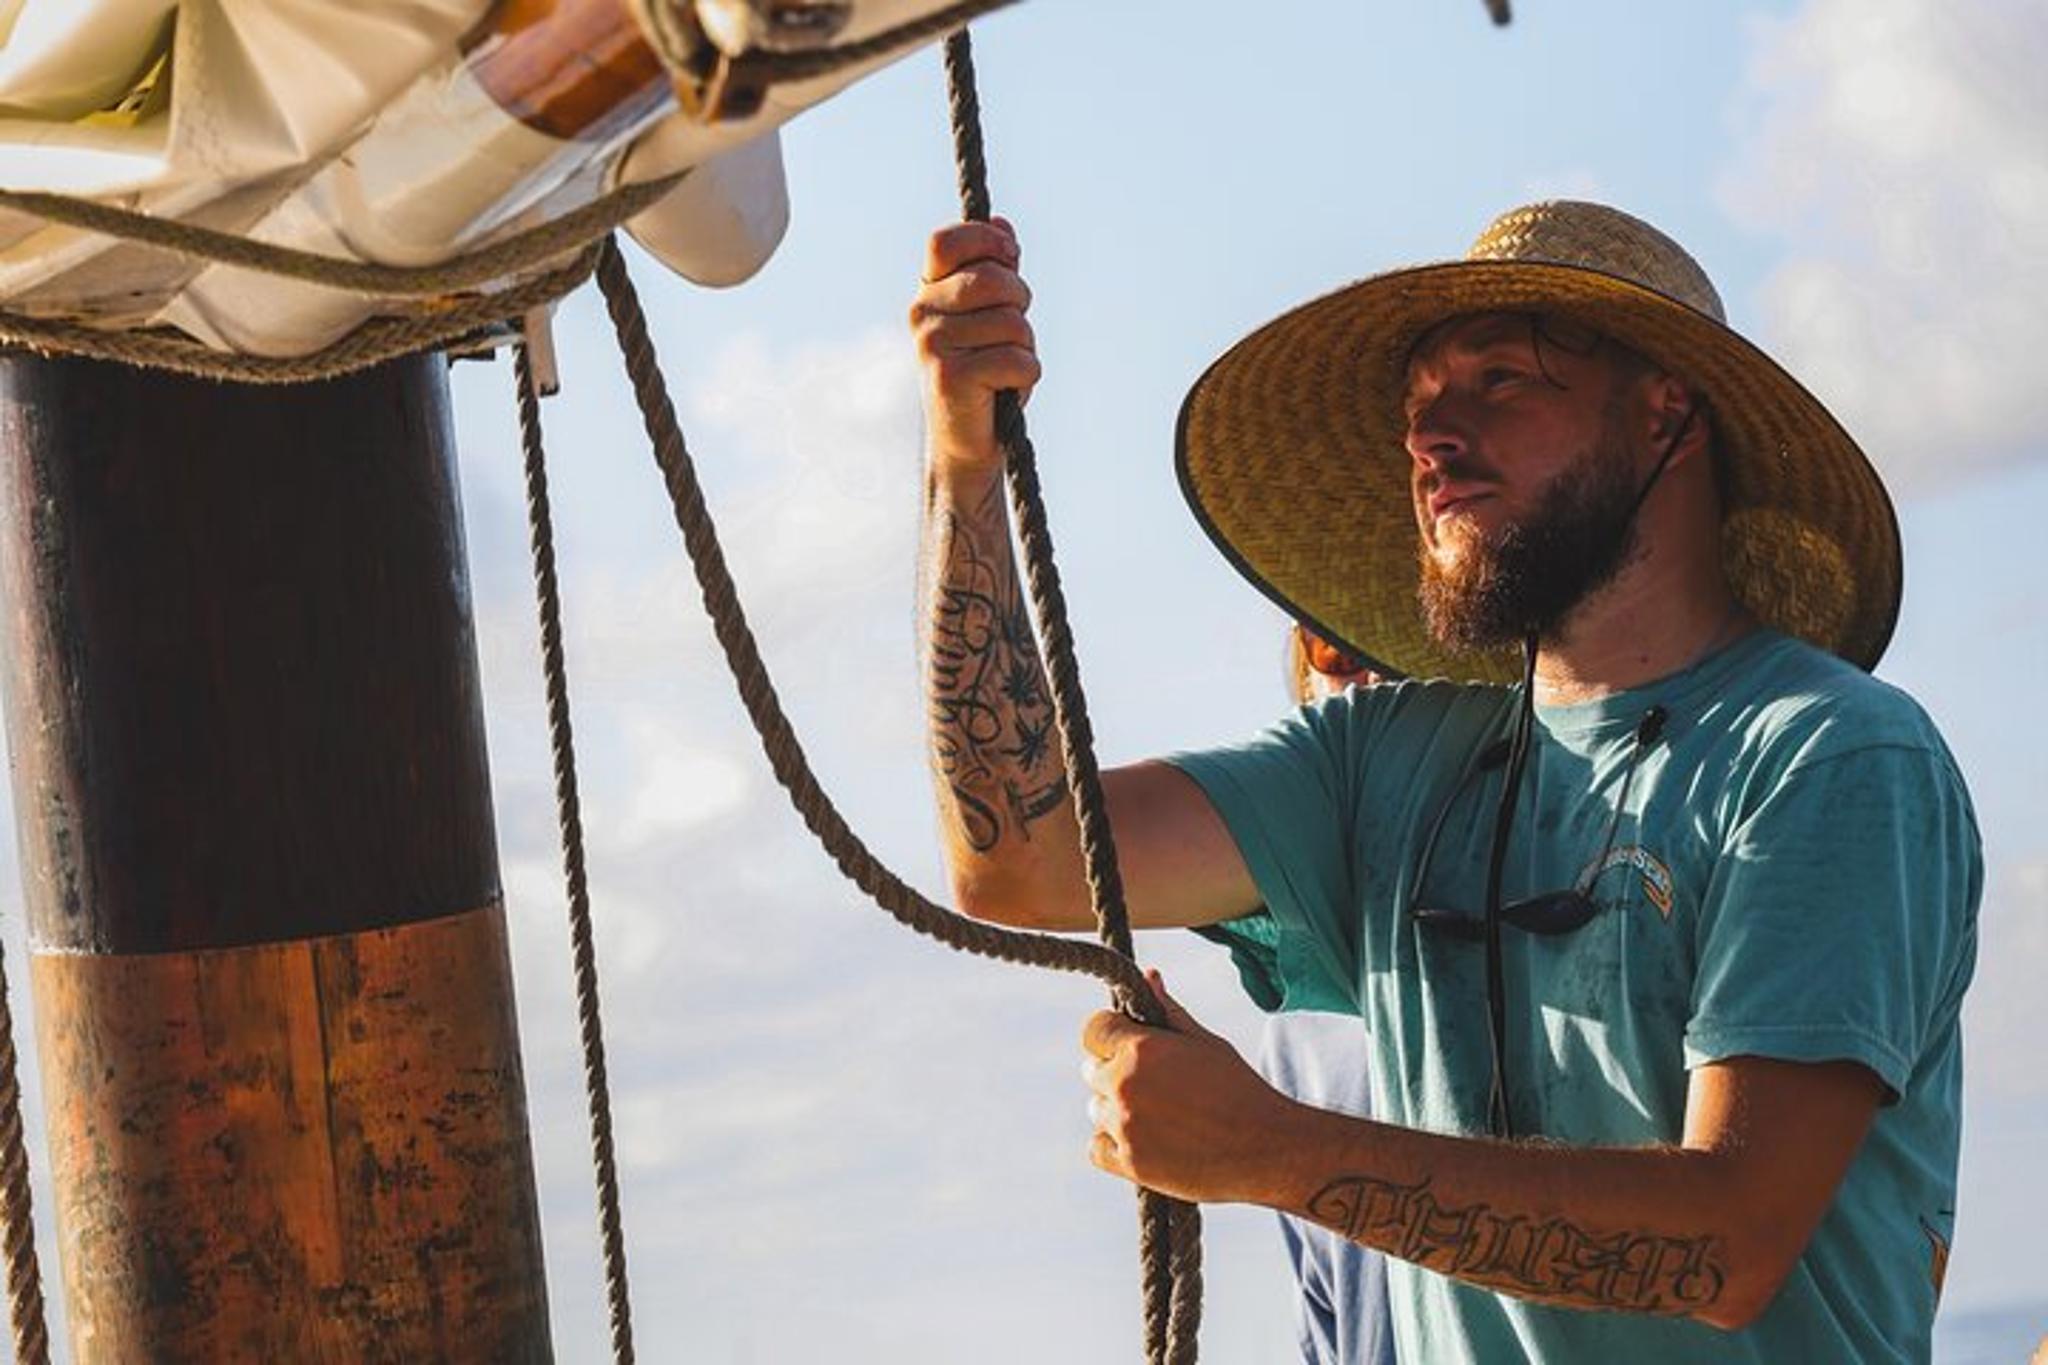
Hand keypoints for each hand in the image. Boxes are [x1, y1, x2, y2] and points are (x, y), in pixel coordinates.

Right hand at [908, 217, 1038, 474]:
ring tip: (1004, 369)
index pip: (946, 242)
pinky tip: (1005, 390)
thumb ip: (994, 269)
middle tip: (1013, 333)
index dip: (986, 242)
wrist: (966, 444)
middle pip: (993, 279)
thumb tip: (1001, 224)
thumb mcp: (991, 315)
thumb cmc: (984, 375)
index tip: (1009, 258)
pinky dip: (1025, 377)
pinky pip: (1016, 359)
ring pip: (1012, 323)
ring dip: (1025, 347)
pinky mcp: (951, 378)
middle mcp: (921, 313)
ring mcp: (933, 345)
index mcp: (927, 291)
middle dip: (1020, 303)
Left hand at [1081, 970, 1301, 1204]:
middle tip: (1154, 1084)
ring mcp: (1124, 1126)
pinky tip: (1146, 1140)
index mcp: (1142, 1049)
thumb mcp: (1205, 1042)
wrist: (1266, 1148)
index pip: (1094, 1030)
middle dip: (1114, 1071)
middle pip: (1090, 1070)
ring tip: (1160, 1115)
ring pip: (1096, 1109)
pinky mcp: (1129, 1164)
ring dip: (1116, 1110)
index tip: (1129, 1044)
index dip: (1111, 1034)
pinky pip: (1096, 1148)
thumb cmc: (1240, 1089)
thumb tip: (1149, 976)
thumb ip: (1169, 1011)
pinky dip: (1114, 1145)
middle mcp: (1125, 1085)